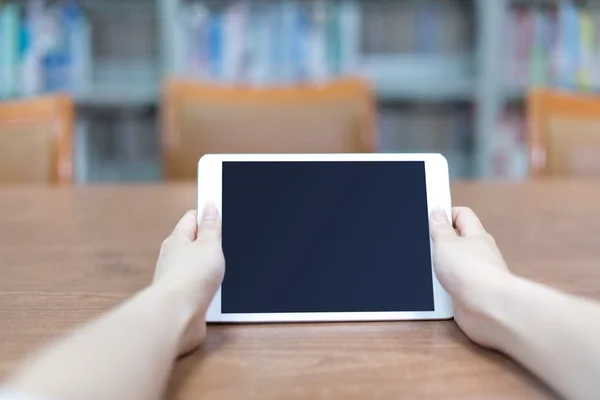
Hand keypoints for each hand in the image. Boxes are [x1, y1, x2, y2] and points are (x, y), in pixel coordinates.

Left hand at [153, 205, 224, 355]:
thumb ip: (211, 226)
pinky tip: (213, 289)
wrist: (176, 316)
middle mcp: (173, 256)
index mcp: (178, 238)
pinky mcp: (181, 297)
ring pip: (194, 265)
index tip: (221, 215)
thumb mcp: (210, 245)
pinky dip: (205, 285)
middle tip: (225, 244)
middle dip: (209, 243)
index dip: (207, 215)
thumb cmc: (191, 277)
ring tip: (220, 269)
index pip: (192, 218)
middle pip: (193, 242)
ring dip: (207, 267)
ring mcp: (175, 277)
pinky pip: (195, 285)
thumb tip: (210, 206)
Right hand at [429, 207, 512, 347]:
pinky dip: (444, 287)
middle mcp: (479, 252)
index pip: (461, 215)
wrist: (488, 308)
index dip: (445, 214)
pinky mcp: (471, 293)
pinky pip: (454, 285)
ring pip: (454, 264)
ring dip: (441, 267)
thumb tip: (437, 212)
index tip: (429, 220)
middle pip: (457, 240)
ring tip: (431, 270)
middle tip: (427, 247)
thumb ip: (439, 227)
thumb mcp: (446, 242)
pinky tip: (437, 289)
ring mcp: (476, 274)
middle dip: (440, 244)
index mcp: (475, 234)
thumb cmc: (472, 272)